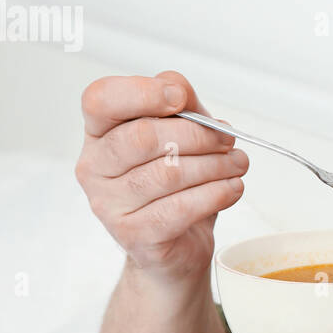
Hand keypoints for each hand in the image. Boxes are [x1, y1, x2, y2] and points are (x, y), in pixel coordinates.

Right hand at [75, 71, 248, 281]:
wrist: (177, 244)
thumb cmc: (177, 183)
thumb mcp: (181, 134)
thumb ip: (180, 106)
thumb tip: (179, 89)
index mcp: (99, 132)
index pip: (100, 100)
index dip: (141, 93)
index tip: (181, 99)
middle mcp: (94, 167)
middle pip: (143, 137)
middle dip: (197, 135)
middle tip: (228, 140)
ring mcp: (108, 204)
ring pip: (167, 174)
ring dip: (214, 165)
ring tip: (238, 164)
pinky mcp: (133, 234)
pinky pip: (179, 208)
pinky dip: (215, 194)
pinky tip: (232, 188)